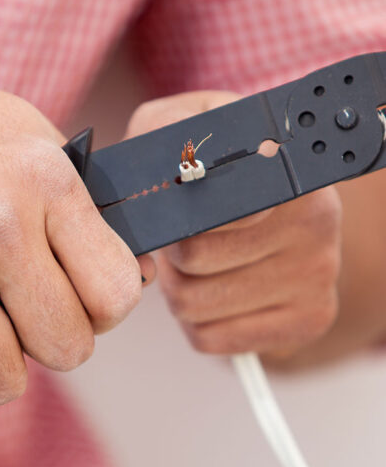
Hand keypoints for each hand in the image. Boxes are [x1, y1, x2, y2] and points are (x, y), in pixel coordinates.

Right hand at [0, 63, 140, 404]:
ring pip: (5, 382)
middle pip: (69, 347)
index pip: (117, 290)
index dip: (109, 309)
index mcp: (46, 180)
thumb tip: (139, 272)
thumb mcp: (28, 138)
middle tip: (28, 311)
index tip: (88, 302)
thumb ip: (87, 203)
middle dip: (53, 338)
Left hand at [126, 91, 340, 356]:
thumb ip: (160, 135)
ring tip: (198, 266)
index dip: (181, 216)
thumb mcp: (192, 129)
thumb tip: (150, 176)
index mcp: (285, 172)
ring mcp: (316, 277)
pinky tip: (214, 294)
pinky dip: (196, 319)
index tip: (174, 216)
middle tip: (183, 240)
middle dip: (171, 253)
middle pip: (192, 260)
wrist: (287, 215)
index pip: (220, 206)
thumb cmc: (224, 174)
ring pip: (191, 304)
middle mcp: (316, 223)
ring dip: (178, 287)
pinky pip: (208, 337)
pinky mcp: (307, 321)